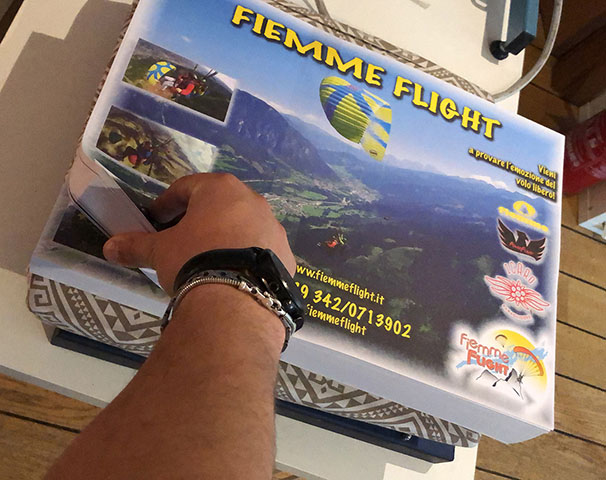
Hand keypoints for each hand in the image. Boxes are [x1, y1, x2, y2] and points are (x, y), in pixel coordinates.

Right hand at [103, 173, 295, 293]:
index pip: (186, 187)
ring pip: (243, 226)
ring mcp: (273, 227)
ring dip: (225, 237)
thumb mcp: (161, 252)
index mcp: (220, 189)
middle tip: (181, 239)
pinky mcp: (286, 254)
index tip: (154, 220)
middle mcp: (252, 201)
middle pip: (219, 204)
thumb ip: (136, 245)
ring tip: (208, 260)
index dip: (166, 203)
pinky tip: (233, 275)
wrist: (238, 298)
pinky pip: (260, 249)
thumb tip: (109, 247)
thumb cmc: (194, 259)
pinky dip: (246, 256)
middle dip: (198, 219)